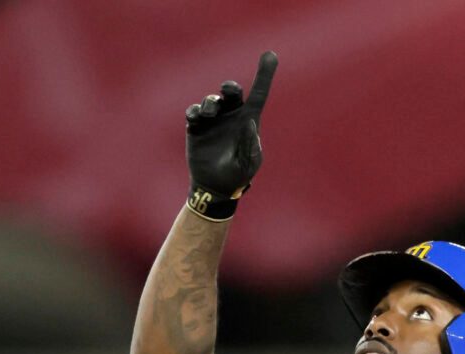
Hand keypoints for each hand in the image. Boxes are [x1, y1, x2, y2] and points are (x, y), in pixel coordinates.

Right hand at [184, 51, 275, 212]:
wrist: (215, 187)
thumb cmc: (237, 174)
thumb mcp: (249, 164)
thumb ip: (250, 146)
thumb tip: (248, 123)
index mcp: (248, 120)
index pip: (258, 94)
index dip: (265, 75)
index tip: (270, 55)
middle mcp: (231, 115)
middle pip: (231, 92)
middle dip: (229, 88)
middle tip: (227, 92)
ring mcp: (213, 120)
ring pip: (211, 101)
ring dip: (210, 103)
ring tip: (209, 112)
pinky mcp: (196, 127)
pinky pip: (193, 113)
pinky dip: (194, 112)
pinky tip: (196, 117)